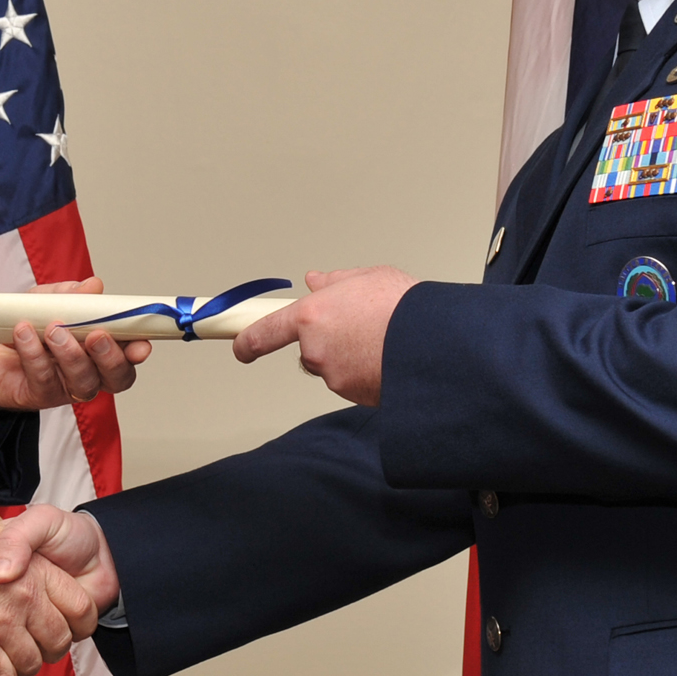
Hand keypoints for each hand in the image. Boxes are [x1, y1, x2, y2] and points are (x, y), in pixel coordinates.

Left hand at [0, 277, 151, 409]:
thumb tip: (95, 286)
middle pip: (115, 378)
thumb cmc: (26, 322)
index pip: (128, 358)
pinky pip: (43, 378)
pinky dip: (34, 353)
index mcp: (99, 350)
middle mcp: (88, 373)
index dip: (138, 352)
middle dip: (110, 357)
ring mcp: (64, 387)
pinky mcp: (37, 396)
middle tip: (96, 335)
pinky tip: (25, 333)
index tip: (141, 344)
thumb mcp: (48, 300)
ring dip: (71, 354)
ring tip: (53, 329)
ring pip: (82, 381)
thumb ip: (71, 294)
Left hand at [231, 266, 416, 405]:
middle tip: (360, 327)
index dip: (247, 342)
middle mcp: (316, 350)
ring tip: (382, 339)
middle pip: (309, 351)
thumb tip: (314, 280)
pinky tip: (388, 357)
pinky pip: (354, 382)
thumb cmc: (404, 307)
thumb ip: (334, 282)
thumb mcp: (367, 278)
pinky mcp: (356, 396)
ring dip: (350, 357)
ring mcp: (335, 377)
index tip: (241, 347)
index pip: (264, 333)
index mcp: (311, 317)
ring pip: (334, 368)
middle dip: (327, 342)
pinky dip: (366, 372)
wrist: (435, 343)